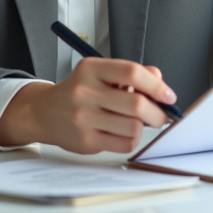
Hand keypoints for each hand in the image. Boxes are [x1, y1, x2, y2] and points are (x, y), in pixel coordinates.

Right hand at [0, 58, 176, 153]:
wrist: (44, 112)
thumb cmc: (77, 91)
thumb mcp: (99, 73)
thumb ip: (130, 73)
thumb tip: (159, 80)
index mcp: (91, 69)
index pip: (131, 72)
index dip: (156, 85)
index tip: (168, 95)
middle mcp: (85, 91)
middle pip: (136, 103)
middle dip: (157, 112)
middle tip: (161, 115)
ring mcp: (84, 117)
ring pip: (133, 127)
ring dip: (144, 127)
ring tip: (137, 122)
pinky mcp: (86, 140)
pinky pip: (124, 143)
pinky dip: (132, 139)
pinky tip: (123, 132)